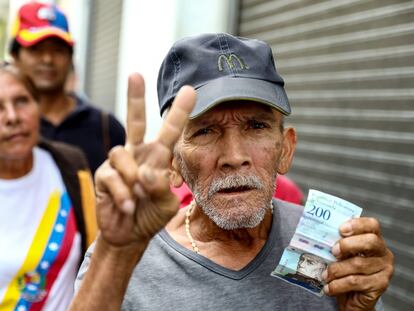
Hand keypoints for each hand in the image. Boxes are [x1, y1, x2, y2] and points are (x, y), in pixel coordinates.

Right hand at [94, 73, 195, 247]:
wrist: (129, 235)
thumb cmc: (150, 215)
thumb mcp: (166, 204)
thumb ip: (161, 187)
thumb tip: (145, 171)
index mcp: (157, 157)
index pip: (169, 131)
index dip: (178, 112)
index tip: (189, 90)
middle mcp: (138, 154)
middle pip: (135, 121)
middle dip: (135, 98)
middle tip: (135, 74)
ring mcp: (119, 164)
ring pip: (122, 153)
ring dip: (133, 178)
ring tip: (138, 197)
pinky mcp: (103, 176)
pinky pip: (113, 177)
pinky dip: (123, 194)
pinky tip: (128, 206)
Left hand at [323, 217, 393, 310]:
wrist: (352, 299)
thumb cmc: (345, 271)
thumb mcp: (342, 255)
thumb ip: (337, 245)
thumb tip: (318, 237)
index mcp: (374, 239)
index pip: (372, 225)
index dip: (358, 224)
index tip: (341, 229)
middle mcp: (383, 253)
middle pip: (370, 241)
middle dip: (348, 244)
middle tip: (333, 251)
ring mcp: (384, 269)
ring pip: (358, 264)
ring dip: (336, 269)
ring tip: (324, 275)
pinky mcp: (380, 285)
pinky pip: (355, 282)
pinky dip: (338, 285)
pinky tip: (329, 287)